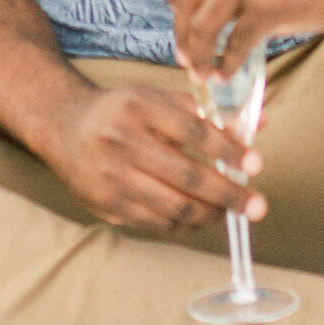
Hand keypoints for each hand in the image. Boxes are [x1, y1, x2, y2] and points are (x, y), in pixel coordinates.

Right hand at [40, 79, 261, 232]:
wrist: (64, 127)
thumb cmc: (122, 111)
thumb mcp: (158, 98)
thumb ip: (206, 112)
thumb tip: (259, 123)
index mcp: (139, 107)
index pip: (194, 132)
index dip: (230, 150)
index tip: (256, 165)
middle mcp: (122, 141)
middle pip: (188, 176)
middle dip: (229, 194)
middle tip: (257, 205)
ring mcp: (113, 177)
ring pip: (175, 207)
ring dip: (210, 214)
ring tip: (229, 212)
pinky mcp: (108, 205)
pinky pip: (157, 223)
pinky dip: (185, 225)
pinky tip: (200, 218)